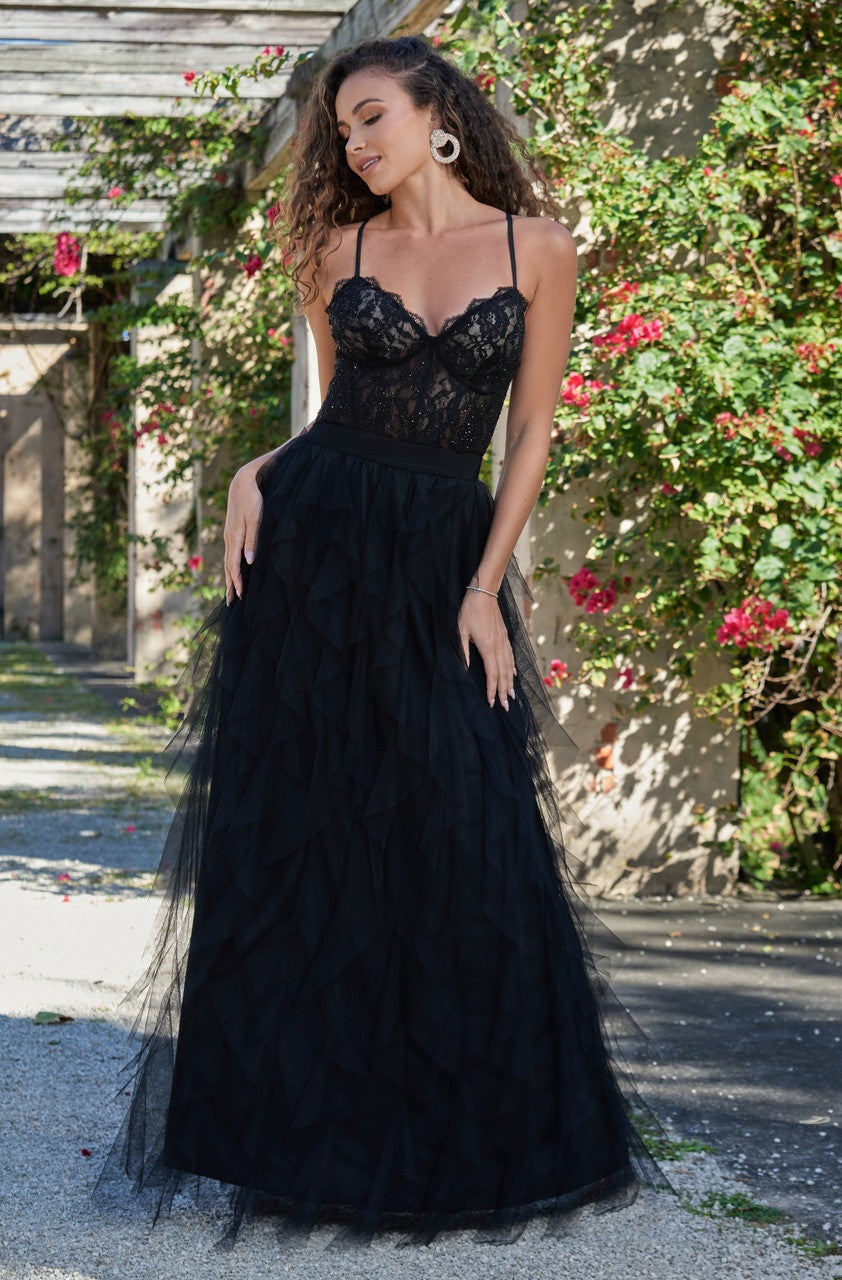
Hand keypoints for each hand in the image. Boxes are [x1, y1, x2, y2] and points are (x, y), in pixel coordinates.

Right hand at [224, 463, 263, 604]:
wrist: (242, 482)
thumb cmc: (253, 500)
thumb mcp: (256, 519)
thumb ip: (252, 540)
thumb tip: (249, 562)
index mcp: (235, 538)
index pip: (234, 566)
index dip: (237, 582)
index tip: (239, 596)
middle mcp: (229, 539)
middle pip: (228, 567)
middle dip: (230, 585)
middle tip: (230, 603)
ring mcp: (229, 535)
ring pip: (228, 561)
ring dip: (229, 577)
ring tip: (230, 592)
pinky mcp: (232, 531)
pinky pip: (229, 554)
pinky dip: (230, 566)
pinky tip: (233, 570)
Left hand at [457, 590, 516, 709]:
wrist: (484, 593)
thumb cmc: (470, 611)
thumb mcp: (461, 631)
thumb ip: (463, 651)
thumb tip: (464, 669)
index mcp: (488, 648)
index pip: (492, 674)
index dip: (492, 690)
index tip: (492, 703)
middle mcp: (499, 647)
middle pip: (503, 674)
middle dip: (505, 691)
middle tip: (506, 706)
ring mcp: (504, 641)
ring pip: (509, 666)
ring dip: (511, 682)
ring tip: (513, 695)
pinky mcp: (505, 636)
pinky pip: (511, 656)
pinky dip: (512, 667)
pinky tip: (513, 674)